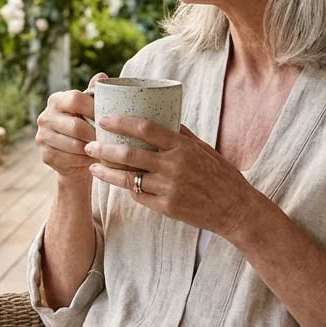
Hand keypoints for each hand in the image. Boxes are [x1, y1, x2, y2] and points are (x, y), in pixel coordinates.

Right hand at [35, 73, 106, 183]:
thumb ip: (94, 94)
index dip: (94, 108)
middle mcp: (45, 117)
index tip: (109, 118)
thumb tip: (102, 76)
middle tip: (110, 139)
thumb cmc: (85, 126)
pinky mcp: (46, 156)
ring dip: (91, 149)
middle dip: (95, 134)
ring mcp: (43, 137)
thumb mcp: (89, 109)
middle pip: (76, 126)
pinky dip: (84, 160)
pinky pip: (70, 159)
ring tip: (103, 149)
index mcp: (56, 100)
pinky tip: (91, 158)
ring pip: (74, 145)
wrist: (74, 156)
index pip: (75, 99)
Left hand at [84, 114, 259, 236]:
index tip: (104, 119)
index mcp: (183, 146)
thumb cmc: (221, 175)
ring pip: (129, 178)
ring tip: (93, 166)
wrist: (236, 209)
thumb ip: (180, 134)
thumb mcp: (203, 148)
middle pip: (130, 154)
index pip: (146, 128)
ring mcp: (170, 188)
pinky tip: (119, 183)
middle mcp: (174, 166)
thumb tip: (160, 117)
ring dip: (107, 172)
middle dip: (104, 149)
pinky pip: (140, 196)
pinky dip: (129, 188)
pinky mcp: (167, 208)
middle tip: (89, 144)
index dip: (121, 122)